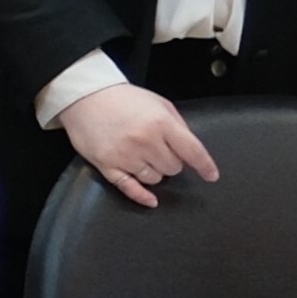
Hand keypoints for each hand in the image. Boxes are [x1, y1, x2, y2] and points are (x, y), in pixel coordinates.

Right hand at [56, 80, 222, 205]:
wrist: (85, 97)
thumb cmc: (122, 99)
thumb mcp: (158, 103)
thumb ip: (177, 124)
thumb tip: (190, 149)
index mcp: (161, 123)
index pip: (192, 151)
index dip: (205, 166)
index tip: (211, 175)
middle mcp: (145, 141)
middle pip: (173, 168)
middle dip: (171, 161)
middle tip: (159, 149)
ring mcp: (125, 155)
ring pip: (155, 179)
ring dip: (154, 172)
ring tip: (143, 156)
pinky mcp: (108, 166)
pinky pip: (130, 189)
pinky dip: (143, 197)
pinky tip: (151, 200)